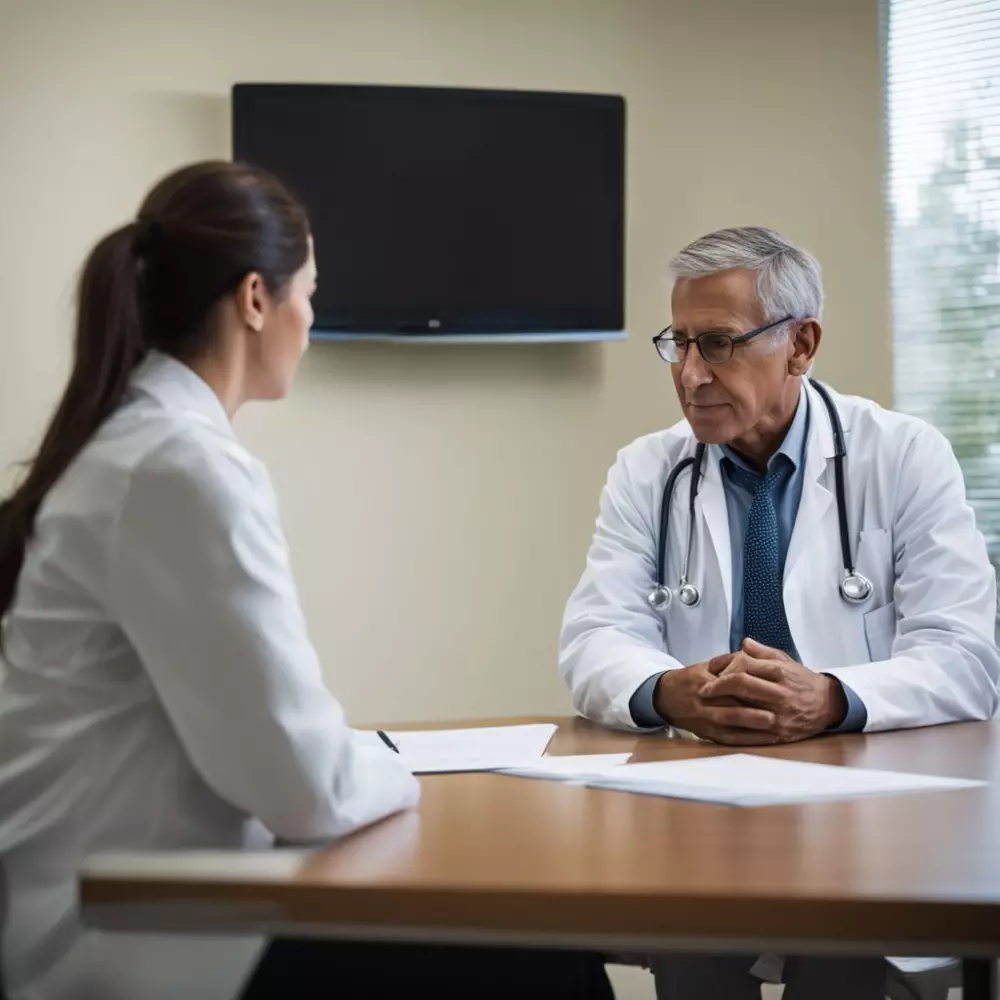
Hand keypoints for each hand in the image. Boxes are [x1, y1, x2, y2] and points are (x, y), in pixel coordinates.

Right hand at [653, 653, 781, 745]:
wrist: (665, 698)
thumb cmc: (690, 680)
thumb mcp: (705, 666)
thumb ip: (728, 661)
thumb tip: (751, 654)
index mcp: (703, 682)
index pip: (727, 685)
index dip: (747, 688)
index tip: (767, 688)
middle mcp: (703, 703)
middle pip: (730, 708)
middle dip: (753, 712)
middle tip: (776, 712)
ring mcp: (705, 720)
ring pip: (730, 726)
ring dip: (752, 727)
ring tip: (773, 725)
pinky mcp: (708, 734)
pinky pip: (729, 740)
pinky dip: (747, 740)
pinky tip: (764, 739)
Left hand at [698, 638, 846, 742]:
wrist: (827, 704)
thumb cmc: (802, 681)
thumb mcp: (786, 661)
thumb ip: (763, 652)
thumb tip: (744, 643)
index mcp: (780, 673)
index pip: (746, 666)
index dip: (724, 668)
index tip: (711, 671)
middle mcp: (780, 693)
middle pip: (742, 686)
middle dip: (718, 687)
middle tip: (703, 690)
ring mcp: (780, 715)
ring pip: (745, 709)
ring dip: (723, 708)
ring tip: (708, 707)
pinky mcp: (780, 733)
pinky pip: (753, 733)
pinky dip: (734, 730)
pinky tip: (722, 726)